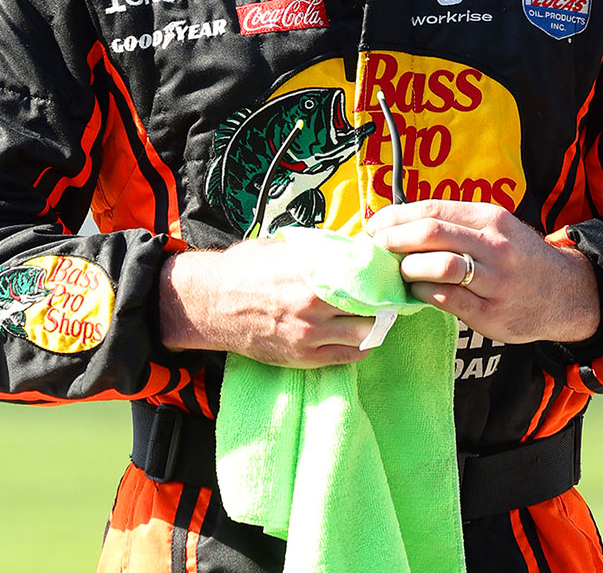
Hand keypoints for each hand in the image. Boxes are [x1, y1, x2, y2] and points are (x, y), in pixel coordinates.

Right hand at [157, 240, 373, 367]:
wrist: (212, 302)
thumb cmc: (247, 269)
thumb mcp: (285, 247)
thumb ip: (320, 250)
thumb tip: (353, 247)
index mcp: (312, 270)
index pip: (366, 275)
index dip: (383, 276)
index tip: (390, 274)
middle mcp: (314, 303)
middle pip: (372, 306)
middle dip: (384, 301)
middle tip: (389, 296)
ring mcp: (310, 333)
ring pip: (366, 333)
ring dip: (375, 325)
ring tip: (375, 316)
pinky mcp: (303, 356)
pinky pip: (348, 355)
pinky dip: (361, 346)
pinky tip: (361, 335)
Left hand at [366, 200, 599, 344]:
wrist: (565, 293)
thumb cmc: (518, 258)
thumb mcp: (495, 228)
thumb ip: (456, 224)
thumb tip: (399, 221)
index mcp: (491, 219)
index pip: (433, 209)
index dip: (397, 216)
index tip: (376, 225)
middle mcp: (495, 246)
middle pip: (432, 233)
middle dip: (395, 238)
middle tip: (377, 247)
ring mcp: (496, 281)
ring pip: (440, 266)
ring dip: (409, 267)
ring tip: (399, 271)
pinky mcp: (493, 314)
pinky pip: (447, 300)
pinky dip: (424, 294)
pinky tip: (416, 291)